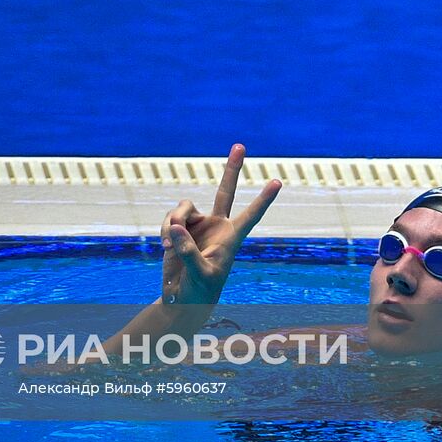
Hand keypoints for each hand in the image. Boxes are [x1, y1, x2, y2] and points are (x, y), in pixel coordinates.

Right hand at [159, 144, 280, 308]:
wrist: (181, 297)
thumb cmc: (200, 291)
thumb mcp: (200, 275)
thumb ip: (189, 252)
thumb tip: (176, 227)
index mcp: (231, 238)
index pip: (251, 215)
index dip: (264, 199)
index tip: (278, 182)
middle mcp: (217, 226)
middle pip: (225, 190)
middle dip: (232, 168)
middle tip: (240, 145)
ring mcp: (198, 225)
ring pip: (183, 208)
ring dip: (173, 221)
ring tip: (168, 246)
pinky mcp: (179, 228)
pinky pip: (169, 219)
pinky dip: (163, 230)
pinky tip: (165, 247)